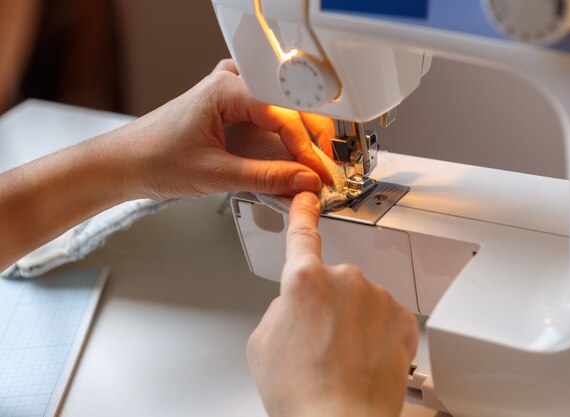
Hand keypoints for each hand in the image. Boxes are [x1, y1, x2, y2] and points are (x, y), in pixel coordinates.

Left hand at [107, 59, 333, 199]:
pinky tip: (287, 153)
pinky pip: (264, 114)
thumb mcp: (217, 175)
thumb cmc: (154, 159)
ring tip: (312, 161)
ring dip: (296, 134)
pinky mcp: (226, 105)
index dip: (305, 148)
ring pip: (278, 108)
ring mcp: (228, 91)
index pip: (283, 115)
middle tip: (323, 168)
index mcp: (226, 89)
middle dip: (308, 139)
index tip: (318, 173)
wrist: (124, 163)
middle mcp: (229, 82)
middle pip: (286, 106)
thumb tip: (305, 180)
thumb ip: (267, 178)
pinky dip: (279, 135)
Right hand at [247, 192, 418, 416]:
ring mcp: (377, 298)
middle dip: (327, 305)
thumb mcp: (263, 343)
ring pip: (362, 301)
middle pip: (333, 282)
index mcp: (304, 279)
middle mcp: (345, 279)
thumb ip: (280, 308)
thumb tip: (295, 306)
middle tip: (319, 343)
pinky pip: (387, 318)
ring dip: (355, 321)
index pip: (302, 234)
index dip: (303, 212)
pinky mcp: (403, 319)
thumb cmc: (301, 391)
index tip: (308, 196)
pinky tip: (365, 359)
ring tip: (342, 358)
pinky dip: (379, 334)